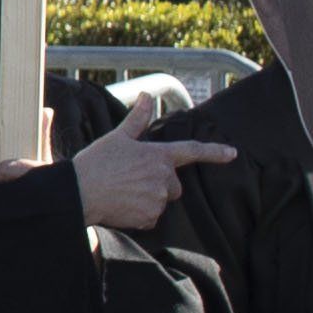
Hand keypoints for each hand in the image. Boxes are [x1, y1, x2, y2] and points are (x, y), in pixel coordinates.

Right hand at [69, 92, 235, 233]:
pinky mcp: (150, 217)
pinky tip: (123, 206)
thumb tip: (147, 95)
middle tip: (133, 179)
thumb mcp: (118, 136)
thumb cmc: (97, 162)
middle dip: (160, 183)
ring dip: (148, 198)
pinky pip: (152, 217)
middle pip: (174, 185)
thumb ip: (138, 118)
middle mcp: (163, 178)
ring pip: (161, 201)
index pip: (192, 151)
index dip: (214, 152)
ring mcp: (158, 199)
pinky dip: (140, 214)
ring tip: (124, 192)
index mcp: (158, 155)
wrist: (80, 191)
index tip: (232, 154)